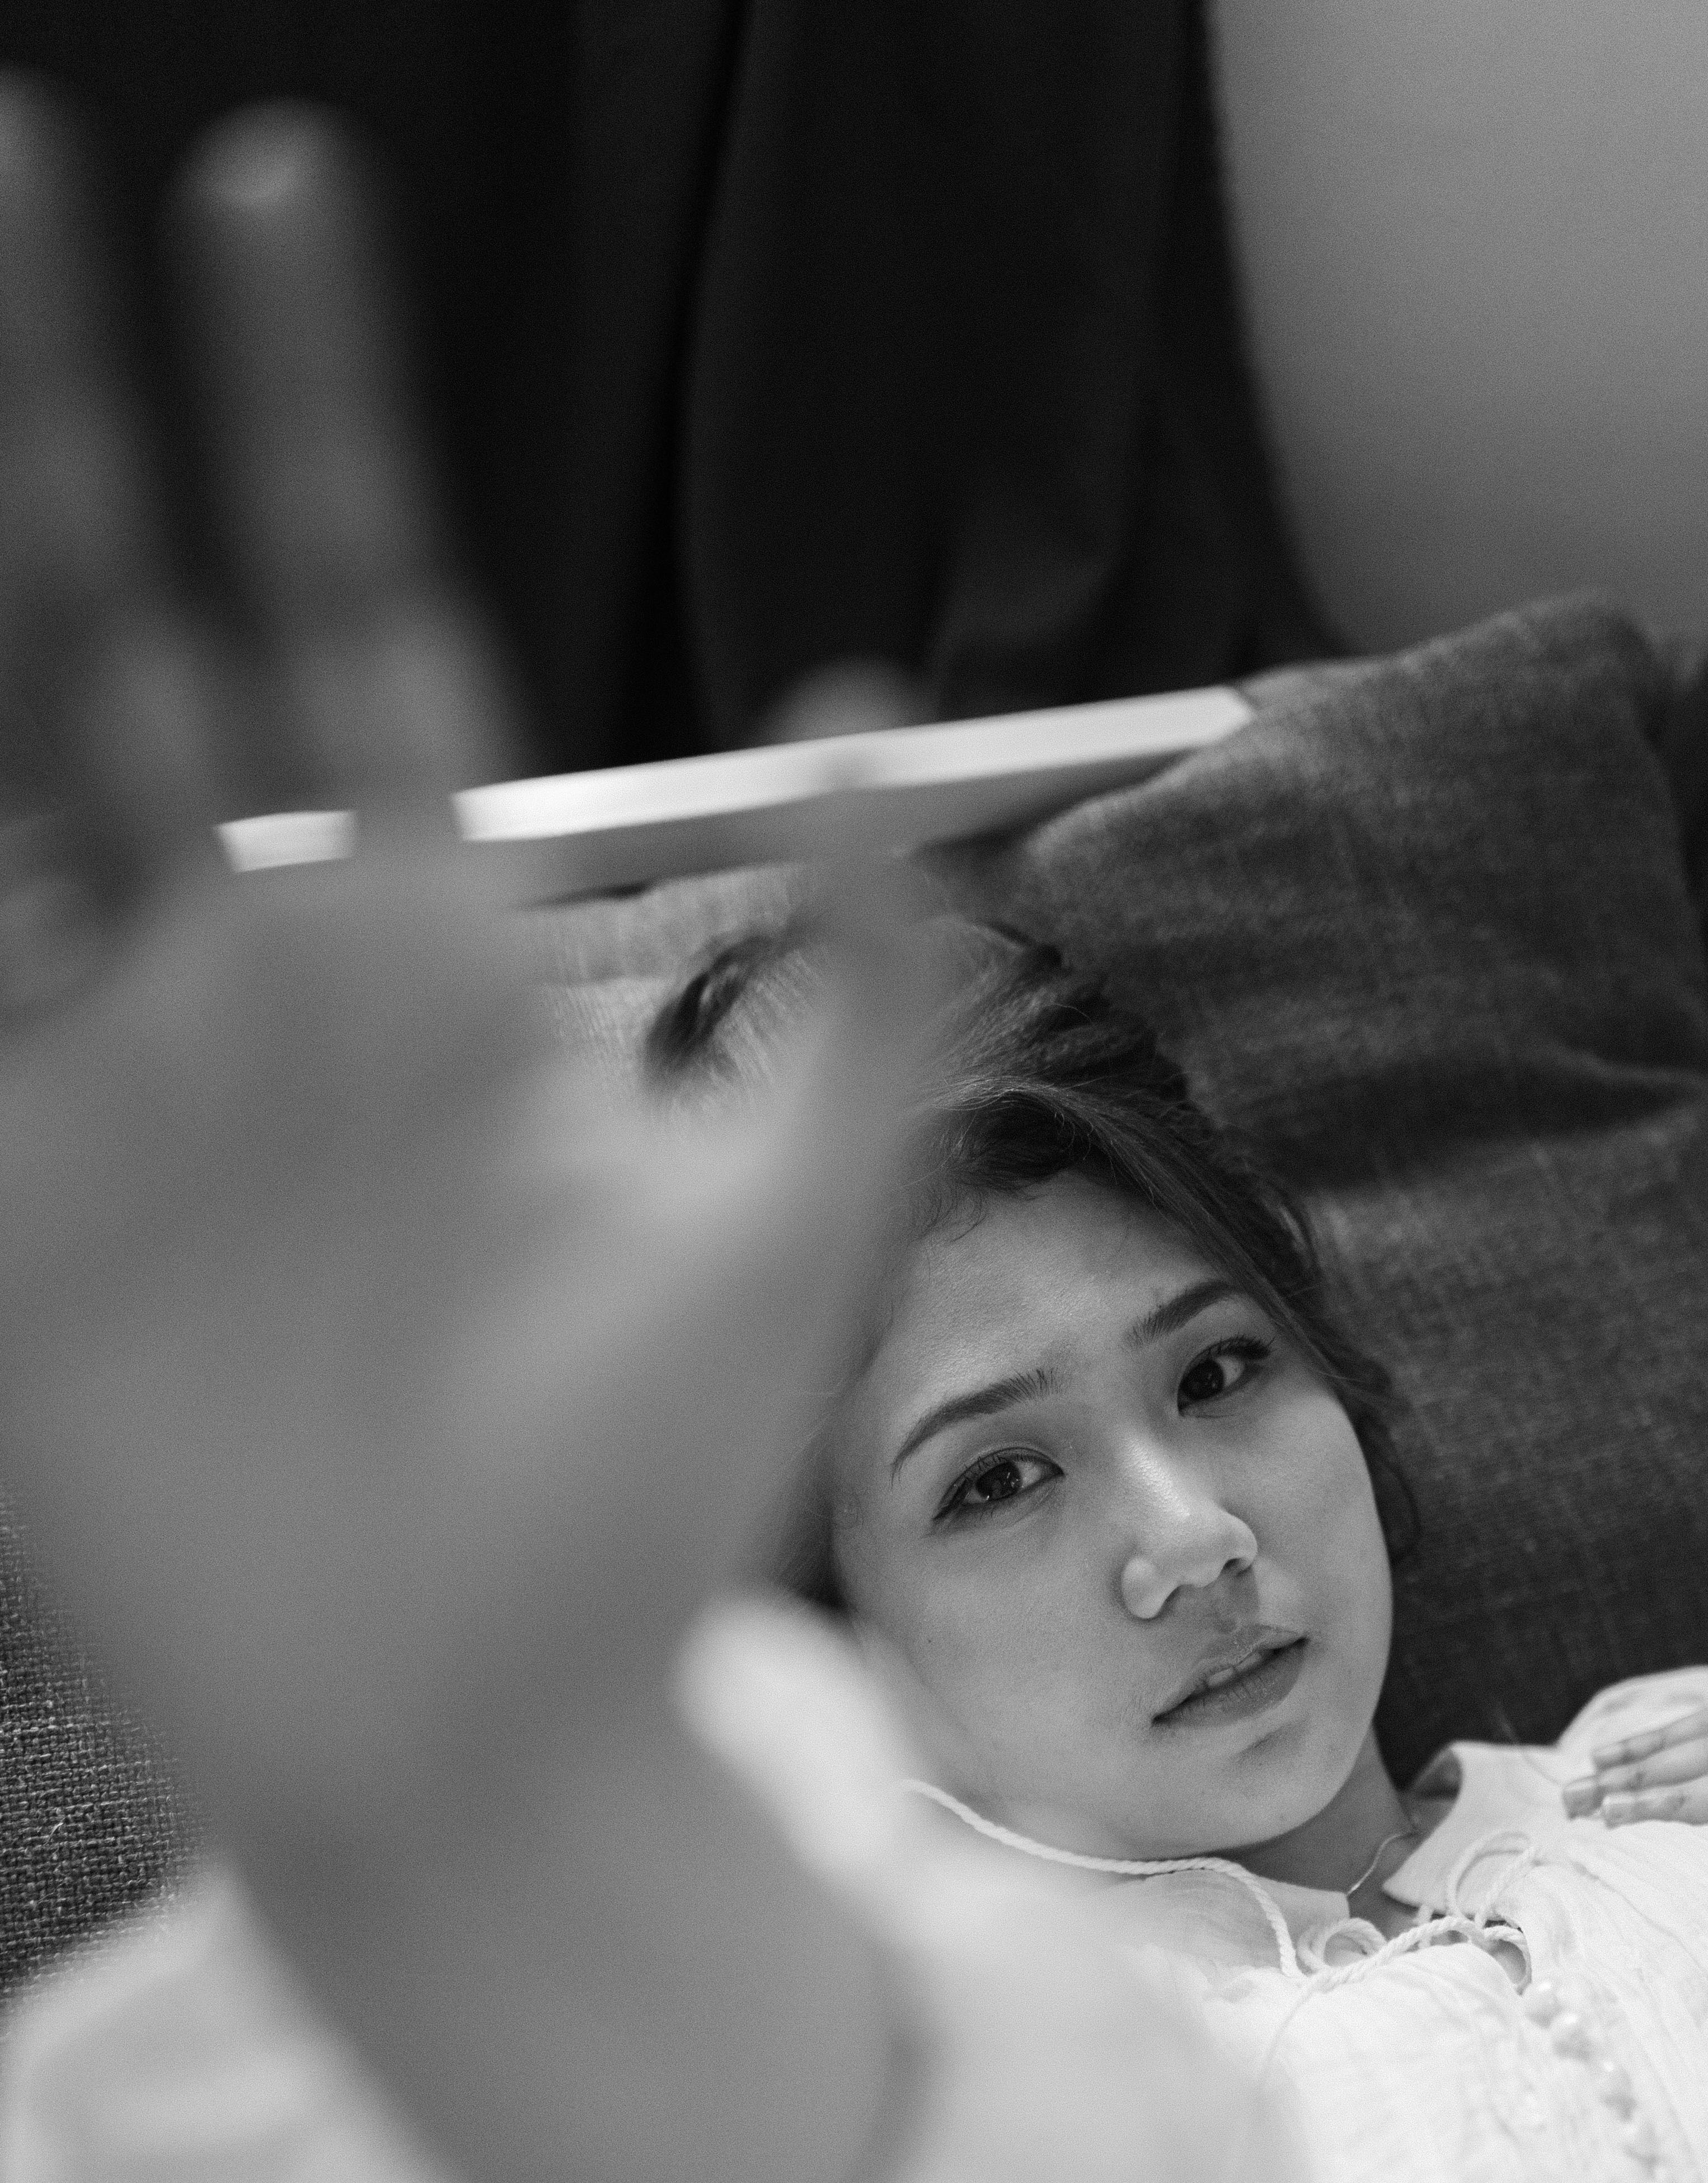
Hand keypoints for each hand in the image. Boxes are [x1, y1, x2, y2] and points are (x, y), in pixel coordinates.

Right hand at [0, 94, 925, 1848]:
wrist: (500, 1746)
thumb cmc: (648, 1512)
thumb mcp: (801, 1223)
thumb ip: (857, 981)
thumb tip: (869, 711)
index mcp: (426, 964)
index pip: (351, 610)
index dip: (306, 407)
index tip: (276, 193)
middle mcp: (249, 990)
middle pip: (129, 625)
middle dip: (68, 405)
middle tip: (11, 150)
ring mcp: (110, 1089)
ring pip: (10, 747)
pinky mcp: (12, 1216)